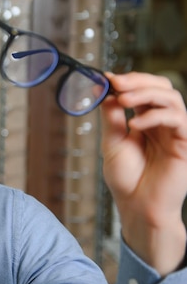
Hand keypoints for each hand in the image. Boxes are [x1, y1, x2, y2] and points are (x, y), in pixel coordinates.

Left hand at [100, 72, 186, 275]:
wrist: (137, 206)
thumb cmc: (126, 178)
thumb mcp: (112, 141)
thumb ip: (111, 115)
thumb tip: (104, 88)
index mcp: (145, 120)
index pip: (144, 89)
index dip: (129, 80)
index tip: (107, 77)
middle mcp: (162, 123)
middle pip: (162, 87)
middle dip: (138, 80)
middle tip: (116, 83)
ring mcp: (175, 132)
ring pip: (172, 98)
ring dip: (145, 94)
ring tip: (122, 101)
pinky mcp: (184, 144)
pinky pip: (177, 120)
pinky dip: (154, 116)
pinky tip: (134, 125)